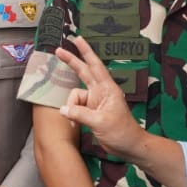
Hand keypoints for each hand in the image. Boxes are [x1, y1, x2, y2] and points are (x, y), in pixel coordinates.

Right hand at [56, 36, 145, 157]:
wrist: (128, 147)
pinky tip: (74, 124)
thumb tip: (63, 109)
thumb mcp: (100, 122)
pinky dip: (72, 115)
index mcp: (107, 89)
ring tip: (74, 122)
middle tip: (58, 50)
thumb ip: (80, 114)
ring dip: (71, 108)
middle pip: (83, 72)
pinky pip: (76, 108)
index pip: (95, 66)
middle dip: (72, 62)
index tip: (78, 39)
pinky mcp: (91, 112)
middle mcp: (100, 92)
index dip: (86, 52)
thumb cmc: (121, 132)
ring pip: (76, 96)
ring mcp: (95, 102)